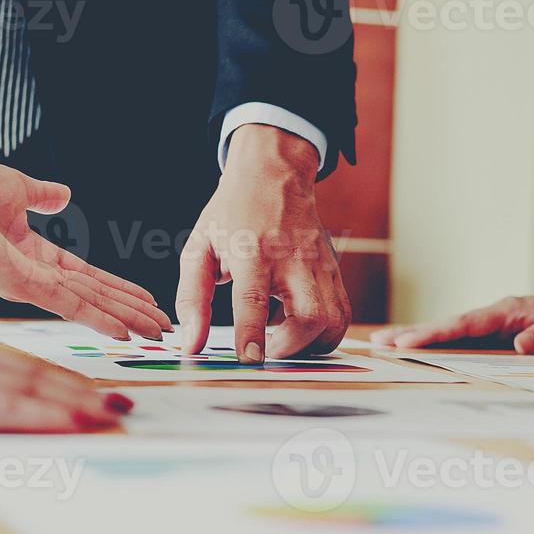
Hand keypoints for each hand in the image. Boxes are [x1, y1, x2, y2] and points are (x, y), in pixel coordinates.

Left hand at [0, 160, 170, 339]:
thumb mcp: (15, 187)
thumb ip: (42, 194)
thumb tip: (63, 194)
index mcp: (32, 254)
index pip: (88, 278)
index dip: (121, 289)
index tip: (148, 300)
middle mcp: (32, 275)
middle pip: (95, 298)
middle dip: (131, 312)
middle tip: (163, 328)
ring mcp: (25, 284)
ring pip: (87, 305)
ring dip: (125, 320)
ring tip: (155, 333)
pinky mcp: (16, 285)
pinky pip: (65, 304)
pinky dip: (97, 319)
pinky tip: (121, 332)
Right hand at [0, 323, 133, 433]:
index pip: (10, 362)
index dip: (52, 377)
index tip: (85, 389)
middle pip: (30, 371)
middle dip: (78, 389)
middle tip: (121, 403)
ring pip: (29, 385)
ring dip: (77, 401)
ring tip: (116, 412)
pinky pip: (6, 406)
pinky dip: (48, 412)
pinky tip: (77, 420)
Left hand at [176, 124, 349, 362]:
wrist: (275, 175)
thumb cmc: (232, 213)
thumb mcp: (200, 247)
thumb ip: (192, 297)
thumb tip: (191, 343)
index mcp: (253, 250)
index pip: (254, 299)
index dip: (252, 333)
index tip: (249, 359)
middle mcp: (292, 259)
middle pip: (310, 316)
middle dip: (291, 347)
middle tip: (268, 352)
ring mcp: (320, 265)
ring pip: (334, 321)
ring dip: (311, 345)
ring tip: (284, 343)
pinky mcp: (334, 271)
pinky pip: (342, 314)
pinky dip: (324, 333)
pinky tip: (299, 327)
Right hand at [371, 294, 533, 353]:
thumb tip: (518, 345)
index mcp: (508, 312)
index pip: (464, 324)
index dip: (434, 334)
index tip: (406, 343)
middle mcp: (495, 317)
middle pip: (448, 326)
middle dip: (413, 333)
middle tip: (378, 343)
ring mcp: (493, 327)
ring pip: (451, 334)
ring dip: (420, 339)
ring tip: (386, 346)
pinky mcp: (496, 337)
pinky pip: (463, 342)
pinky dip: (439, 345)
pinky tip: (420, 353)